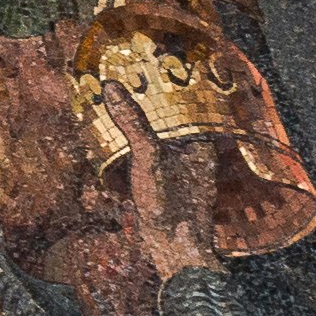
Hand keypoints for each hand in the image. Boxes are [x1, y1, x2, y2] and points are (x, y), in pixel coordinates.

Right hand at [96, 77, 219, 272]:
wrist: (176, 253)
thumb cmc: (171, 206)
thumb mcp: (148, 158)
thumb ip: (132, 122)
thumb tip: (111, 86)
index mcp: (203, 143)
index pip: (195, 102)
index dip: (180, 82)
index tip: (160, 62)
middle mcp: (199, 155)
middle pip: (180, 118)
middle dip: (160, 101)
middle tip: (135, 77)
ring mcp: (187, 171)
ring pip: (169, 137)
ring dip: (150, 123)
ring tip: (126, 102)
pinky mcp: (173, 185)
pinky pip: (160, 154)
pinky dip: (145, 143)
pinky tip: (126, 140)